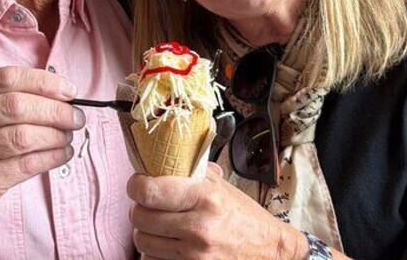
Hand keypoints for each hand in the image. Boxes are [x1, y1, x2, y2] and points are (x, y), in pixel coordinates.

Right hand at [0, 66, 83, 234]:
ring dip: (56, 135)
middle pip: (17, 106)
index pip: (7, 78)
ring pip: (24, 136)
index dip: (44, 82)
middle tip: (76, 116)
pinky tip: (61, 153)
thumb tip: (60, 94)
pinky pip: (26, 165)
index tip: (69, 90)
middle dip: (56, 110)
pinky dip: (52, 157)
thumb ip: (6, 97)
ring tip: (68, 135)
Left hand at [127, 163, 308, 258]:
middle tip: (150, 205)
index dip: (136, 185)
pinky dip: (155, 253)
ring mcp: (194, 256)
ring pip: (142, 242)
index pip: (149, 191)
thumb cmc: (245, 218)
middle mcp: (198, 228)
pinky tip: (168, 245)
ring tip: (160, 225)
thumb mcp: (223, 188)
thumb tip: (162, 157)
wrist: (271, 252)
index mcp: (206, 198)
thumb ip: (192, 173)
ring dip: (146, 232)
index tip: (138, 184)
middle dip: (141, 208)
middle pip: (140, 217)